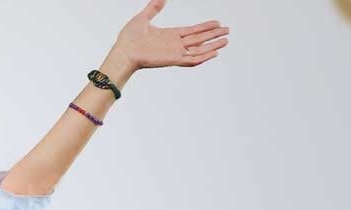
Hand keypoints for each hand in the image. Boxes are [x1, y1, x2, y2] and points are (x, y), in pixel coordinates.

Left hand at [111, 0, 228, 70]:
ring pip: (199, 49)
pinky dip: (203, 57)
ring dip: (212, 45)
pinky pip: (191, 60)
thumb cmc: (128, 39)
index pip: (192, 31)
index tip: (216, 22)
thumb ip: (153, 7)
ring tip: (226, 40)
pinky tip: (214, 53)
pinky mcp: (172, 59)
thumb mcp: (143, 18)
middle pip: (199, 39)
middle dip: (213, 35)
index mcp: (169, 35)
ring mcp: (174, 52)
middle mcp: (174, 44)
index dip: (205, 27)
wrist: (122, 52)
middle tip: (227, 30)